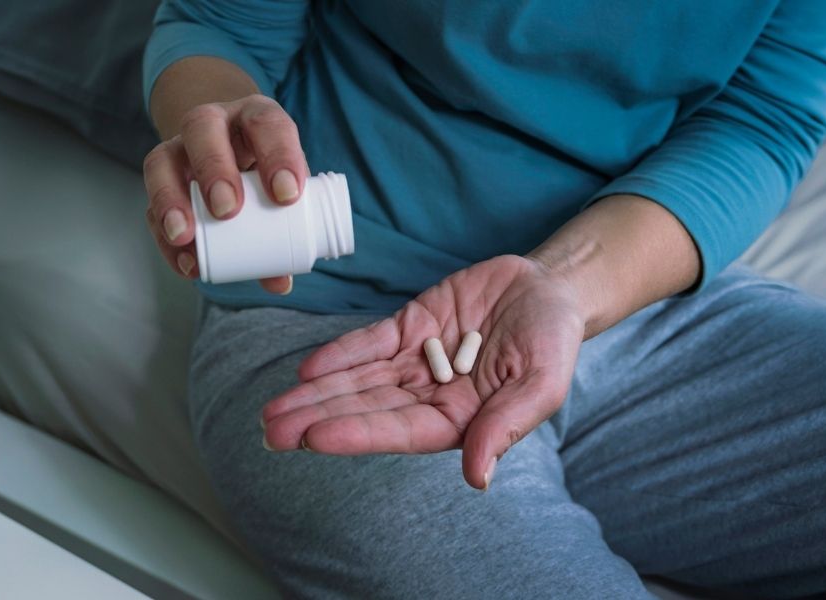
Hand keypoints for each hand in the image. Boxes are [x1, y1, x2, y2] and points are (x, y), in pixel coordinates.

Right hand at [142, 94, 306, 293]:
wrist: (229, 147)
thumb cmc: (264, 168)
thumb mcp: (282, 184)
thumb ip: (286, 228)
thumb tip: (280, 280)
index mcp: (254, 116)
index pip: (266, 122)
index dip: (278, 154)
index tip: (287, 195)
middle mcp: (213, 123)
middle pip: (203, 127)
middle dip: (214, 169)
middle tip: (227, 211)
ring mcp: (179, 148)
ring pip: (162, 159)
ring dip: (171, 199)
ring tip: (185, 236)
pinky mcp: (160, 178)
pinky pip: (152, 201)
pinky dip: (163, 233)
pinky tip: (184, 259)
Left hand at [261, 256, 586, 489]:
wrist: (550, 289)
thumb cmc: (553, 343)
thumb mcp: (542, 383)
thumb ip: (506, 426)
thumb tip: (476, 478)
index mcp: (460, 420)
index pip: (400, 432)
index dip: (357, 434)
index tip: (315, 437)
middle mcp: (430, 396)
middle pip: (367, 411)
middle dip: (318, 420)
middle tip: (271, 432)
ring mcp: (416, 362)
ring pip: (358, 381)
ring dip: (316, 395)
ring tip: (272, 411)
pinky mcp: (409, 327)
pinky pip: (369, 343)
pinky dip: (339, 355)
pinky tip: (307, 370)